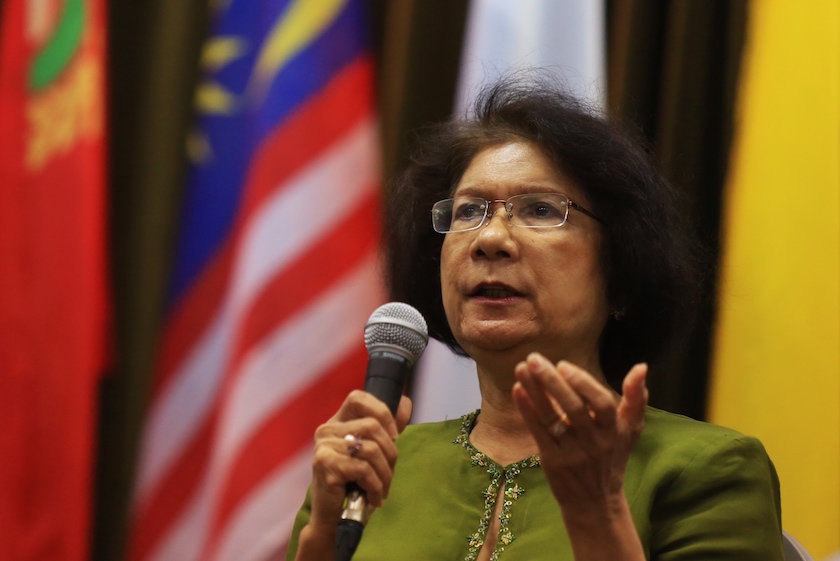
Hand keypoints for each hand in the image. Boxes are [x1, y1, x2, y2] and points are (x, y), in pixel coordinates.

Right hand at [307, 391, 412, 529]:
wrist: (333, 518)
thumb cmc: (355, 484)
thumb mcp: (374, 453)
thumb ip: (388, 429)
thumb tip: (405, 403)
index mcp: (337, 422)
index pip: (358, 398)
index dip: (382, 411)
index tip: (394, 436)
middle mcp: (327, 430)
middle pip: (372, 426)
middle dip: (390, 453)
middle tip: (389, 474)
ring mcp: (324, 446)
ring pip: (371, 449)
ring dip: (385, 475)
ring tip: (382, 490)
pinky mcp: (325, 465)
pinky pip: (363, 469)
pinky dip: (375, 486)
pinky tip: (373, 498)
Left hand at [511, 353, 647, 526]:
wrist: (595, 502)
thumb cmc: (612, 456)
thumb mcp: (631, 430)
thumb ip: (637, 398)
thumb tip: (642, 366)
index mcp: (613, 430)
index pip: (601, 403)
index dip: (583, 383)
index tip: (563, 364)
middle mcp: (594, 441)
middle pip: (573, 408)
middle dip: (552, 382)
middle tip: (534, 359)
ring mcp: (572, 452)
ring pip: (551, 418)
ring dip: (534, 391)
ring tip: (521, 368)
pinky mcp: (553, 461)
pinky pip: (539, 432)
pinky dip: (527, 411)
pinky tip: (517, 390)